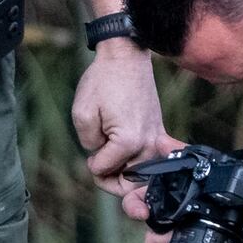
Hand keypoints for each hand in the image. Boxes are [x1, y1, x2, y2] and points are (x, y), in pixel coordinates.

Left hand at [70, 41, 172, 215]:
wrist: (126, 57)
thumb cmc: (103, 82)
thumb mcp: (82, 114)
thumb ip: (89, 144)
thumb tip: (101, 159)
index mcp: (129, 141)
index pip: (104, 170)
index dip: (91, 164)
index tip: (89, 152)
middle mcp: (149, 144)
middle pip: (130, 184)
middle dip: (110, 180)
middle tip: (98, 165)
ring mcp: (158, 139)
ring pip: (142, 176)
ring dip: (123, 173)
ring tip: (109, 159)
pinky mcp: (159, 133)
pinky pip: (151, 160)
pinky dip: (136, 164)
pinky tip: (124, 156)